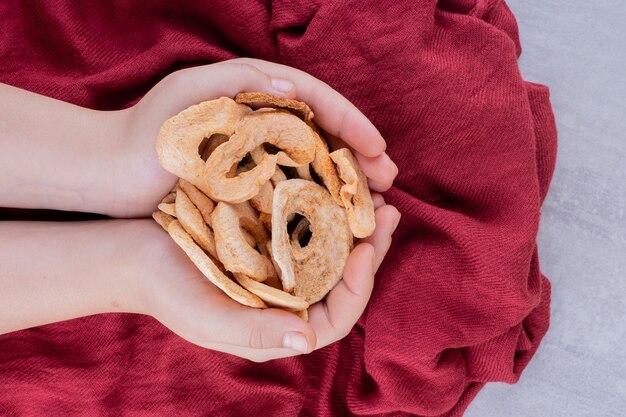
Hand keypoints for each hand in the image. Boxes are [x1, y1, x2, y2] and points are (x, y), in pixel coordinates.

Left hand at [115, 58, 397, 216]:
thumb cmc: (146, 132)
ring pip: (315, 158)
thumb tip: (296, 90)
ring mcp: (257, 149)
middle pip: (325, 130)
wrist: (110, 171)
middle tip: (389, 179)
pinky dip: (319, 194)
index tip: (380, 150)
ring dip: (346, 176)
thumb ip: (238, 81)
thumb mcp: (187, 94)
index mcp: (255, 90)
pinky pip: (294, 182)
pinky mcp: (247, 177)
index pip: (318, 100)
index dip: (353, 122)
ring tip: (374, 198)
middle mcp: (263, 117)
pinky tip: (335, 213)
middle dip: (360, 152)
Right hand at [133, 196, 399, 361]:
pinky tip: (337, 186)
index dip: (358, 288)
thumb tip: (305, 340)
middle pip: (343, 282)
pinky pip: (309, 228)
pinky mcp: (269, 242)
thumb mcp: (204, 317)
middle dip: (370, 250)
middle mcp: (286, 301)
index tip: (364, 251)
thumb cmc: (164, 289)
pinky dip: (328, 209)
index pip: (335, 318)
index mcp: (277, 327)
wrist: (131, 254)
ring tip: (375, 196)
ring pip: (332, 252)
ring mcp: (280, 271)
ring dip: (356, 225)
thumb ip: (253, 332)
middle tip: (389, 213)